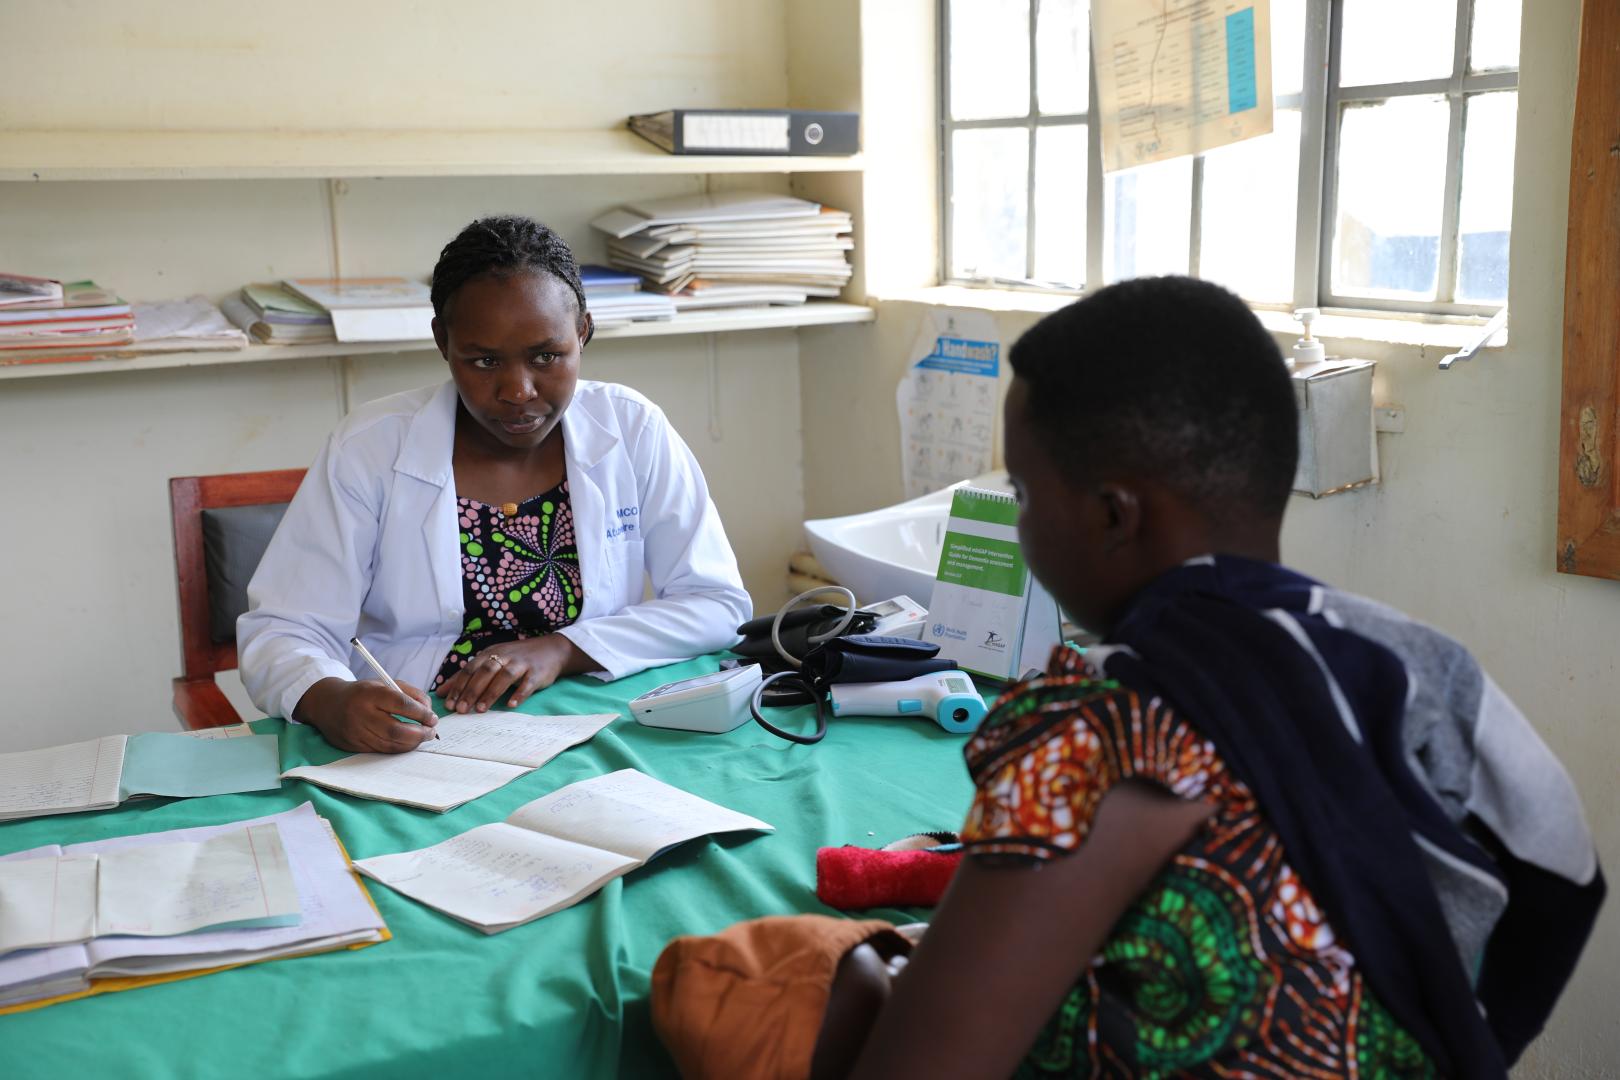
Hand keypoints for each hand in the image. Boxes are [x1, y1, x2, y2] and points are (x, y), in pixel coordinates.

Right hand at [294, 677, 437, 752]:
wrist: (327, 704)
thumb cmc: (363, 693)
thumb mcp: (384, 683)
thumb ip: (410, 693)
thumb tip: (429, 711)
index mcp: (370, 693)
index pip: (401, 705)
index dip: (421, 713)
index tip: (433, 718)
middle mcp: (361, 714)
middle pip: (396, 730)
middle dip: (419, 734)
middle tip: (431, 732)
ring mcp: (355, 732)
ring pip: (390, 744)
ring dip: (411, 744)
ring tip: (422, 737)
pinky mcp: (353, 746)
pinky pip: (381, 751)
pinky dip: (398, 748)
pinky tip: (407, 743)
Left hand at [438, 635, 591, 712]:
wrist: (552, 649)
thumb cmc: (516, 658)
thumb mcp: (491, 661)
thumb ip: (468, 676)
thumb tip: (441, 692)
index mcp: (490, 653)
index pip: (470, 669)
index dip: (458, 686)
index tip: (449, 704)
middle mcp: (504, 656)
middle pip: (485, 672)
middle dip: (471, 691)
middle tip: (461, 710)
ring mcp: (522, 664)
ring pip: (504, 677)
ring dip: (491, 693)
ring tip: (481, 709)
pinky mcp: (537, 672)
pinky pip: (527, 683)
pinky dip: (519, 693)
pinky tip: (511, 705)